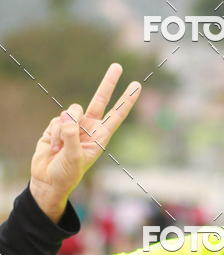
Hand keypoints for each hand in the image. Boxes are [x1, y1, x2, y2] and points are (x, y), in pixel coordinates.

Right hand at [30, 63, 140, 221]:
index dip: (126, 101)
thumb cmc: (66, 174)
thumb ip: (71, 134)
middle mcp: (89, 128)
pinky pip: (57, 120)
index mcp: (100, 138)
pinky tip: (53, 146)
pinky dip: (53, 133)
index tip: (137, 86)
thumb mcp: (73, 157)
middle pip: (100, 101)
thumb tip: (68, 115)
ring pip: (71, 112)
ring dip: (63, 130)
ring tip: (60, 148)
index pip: (116, 115)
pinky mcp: (58, 125)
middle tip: (118, 66)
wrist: (48, 180)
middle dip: (108, 84)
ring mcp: (74, 126)